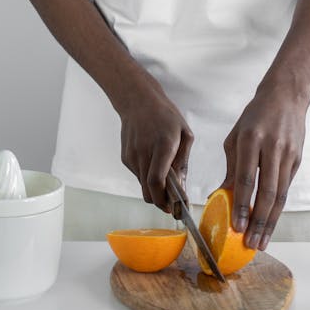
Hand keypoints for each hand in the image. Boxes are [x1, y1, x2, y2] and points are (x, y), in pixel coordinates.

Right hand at [118, 77, 192, 211]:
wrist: (137, 101)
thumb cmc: (165, 116)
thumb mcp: (184, 134)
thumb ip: (183, 162)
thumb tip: (181, 186)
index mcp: (162, 145)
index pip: (157, 181)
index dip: (163, 200)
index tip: (173, 209)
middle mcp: (144, 153)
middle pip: (148, 190)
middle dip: (160, 202)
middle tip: (171, 204)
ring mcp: (132, 156)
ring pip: (142, 185)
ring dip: (154, 189)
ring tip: (164, 179)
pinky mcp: (125, 158)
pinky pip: (138, 175)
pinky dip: (146, 177)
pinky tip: (152, 162)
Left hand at [222, 80, 306, 250]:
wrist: (286, 97)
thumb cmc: (255, 117)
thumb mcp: (236, 137)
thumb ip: (231, 168)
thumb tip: (220, 197)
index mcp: (252, 139)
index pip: (246, 178)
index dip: (242, 204)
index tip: (236, 226)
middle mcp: (272, 148)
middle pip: (267, 191)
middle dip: (258, 221)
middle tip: (250, 243)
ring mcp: (288, 154)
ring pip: (280, 194)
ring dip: (271, 221)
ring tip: (261, 241)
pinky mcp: (298, 160)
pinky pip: (286, 189)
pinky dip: (278, 208)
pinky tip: (270, 223)